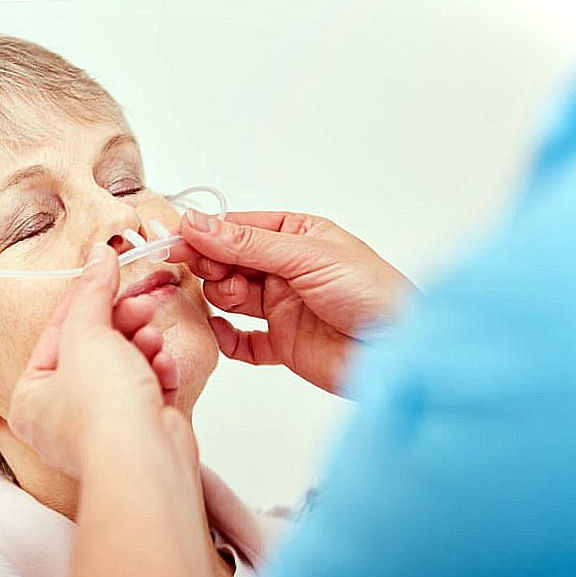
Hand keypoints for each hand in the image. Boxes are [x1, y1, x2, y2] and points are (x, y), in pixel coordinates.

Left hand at [8, 242, 194, 477]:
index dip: (84, 298)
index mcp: (31, 398)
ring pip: (124, 366)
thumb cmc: (102, 413)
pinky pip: (147, 388)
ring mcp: (103, 424)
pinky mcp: (139, 429)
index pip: (56, 333)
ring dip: (141, 346)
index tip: (104, 271)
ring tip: (150, 339)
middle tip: (137, 305)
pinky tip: (162, 367)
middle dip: (121, 323)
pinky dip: (157, 372)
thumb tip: (97, 258)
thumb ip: (92, 292)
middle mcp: (62, 415)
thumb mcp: (86, 334)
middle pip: (93, 348)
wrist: (146, 458)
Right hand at [169, 210, 415, 394]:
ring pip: (229, 297)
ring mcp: (282, 307)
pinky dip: (226, 337)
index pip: (237, 227)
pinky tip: (220, 330)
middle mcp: (286, 269)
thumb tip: (198, 224)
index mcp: (297, 235)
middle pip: (227, 262)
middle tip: (208, 272)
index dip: (206, 235)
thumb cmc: (371, 294)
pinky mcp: (281, 344)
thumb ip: (246, 243)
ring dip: (221, 297)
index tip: (177, 241)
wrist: (397, 352)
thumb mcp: (305, 256)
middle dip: (212, 266)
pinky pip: (240, 341)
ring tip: (235, 299)